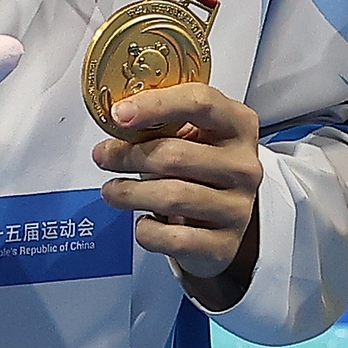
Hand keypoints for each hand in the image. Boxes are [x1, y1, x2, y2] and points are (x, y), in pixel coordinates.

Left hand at [94, 83, 264, 308]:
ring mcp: (238, 207)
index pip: (199, 103)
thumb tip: (116, 119)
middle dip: (127, 156)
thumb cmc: (199, 170)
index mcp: (238, 125)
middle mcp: (244, 165)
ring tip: (113, 191)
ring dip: (129, 193)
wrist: (223, 220)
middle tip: (104, 157)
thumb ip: (161, 122)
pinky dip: (147, 230)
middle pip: (175, 155)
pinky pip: (173, 238)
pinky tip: (143, 221)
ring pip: (171, 197)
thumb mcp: (192, 136)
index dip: (154, 105)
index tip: (119, 114)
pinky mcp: (224, 244)